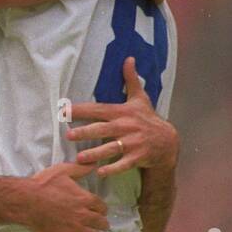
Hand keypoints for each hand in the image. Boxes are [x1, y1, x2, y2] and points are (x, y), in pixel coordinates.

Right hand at [20, 163, 110, 231]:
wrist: (26, 200)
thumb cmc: (43, 184)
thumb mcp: (64, 171)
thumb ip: (81, 169)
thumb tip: (94, 164)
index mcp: (84, 199)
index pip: (100, 206)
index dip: (102, 209)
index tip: (101, 211)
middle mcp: (83, 215)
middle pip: (100, 222)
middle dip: (104, 224)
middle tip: (105, 226)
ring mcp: (74, 228)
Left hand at [66, 57, 178, 176]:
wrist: (167, 141)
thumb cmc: (147, 119)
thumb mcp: (140, 99)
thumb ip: (131, 80)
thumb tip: (129, 58)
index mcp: (123, 112)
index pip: (99, 109)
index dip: (81, 110)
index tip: (64, 111)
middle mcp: (126, 126)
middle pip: (103, 129)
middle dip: (86, 132)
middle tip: (68, 136)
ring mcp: (133, 142)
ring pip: (112, 148)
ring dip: (96, 153)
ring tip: (80, 158)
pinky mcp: (138, 157)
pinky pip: (123, 164)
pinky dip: (112, 169)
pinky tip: (100, 172)